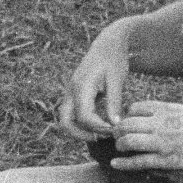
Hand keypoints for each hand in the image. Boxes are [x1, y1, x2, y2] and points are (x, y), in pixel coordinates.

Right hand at [57, 22, 132, 141]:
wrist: (107, 45)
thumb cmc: (114, 59)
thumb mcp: (117, 80)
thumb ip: (114, 102)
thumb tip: (115, 125)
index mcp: (81, 86)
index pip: (84, 116)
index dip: (99, 127)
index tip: (115, 130)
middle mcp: (71, 91)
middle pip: (65, 122)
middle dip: (82, 135)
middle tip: (103, 137)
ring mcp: (70, 93)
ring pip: (66, 120)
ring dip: (80, 131)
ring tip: (102, 134)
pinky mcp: (73, 95)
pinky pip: (71, 115)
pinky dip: (82, 124)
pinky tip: (100, 125)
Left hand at [108, 101, 182, 173]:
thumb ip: (164, 111)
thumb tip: (146, 115)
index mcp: (166, 108)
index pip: (136, 107)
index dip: (128, 114)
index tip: (127, 120)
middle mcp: (161, 124)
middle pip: (128, 124)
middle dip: (118, 130)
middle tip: (117, 134)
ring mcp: (162, 142)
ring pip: (129, 141)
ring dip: (120, 144)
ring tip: (120, 146)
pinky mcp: (165, 160)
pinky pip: (139, 162)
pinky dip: (124, 163)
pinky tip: (115, 164)